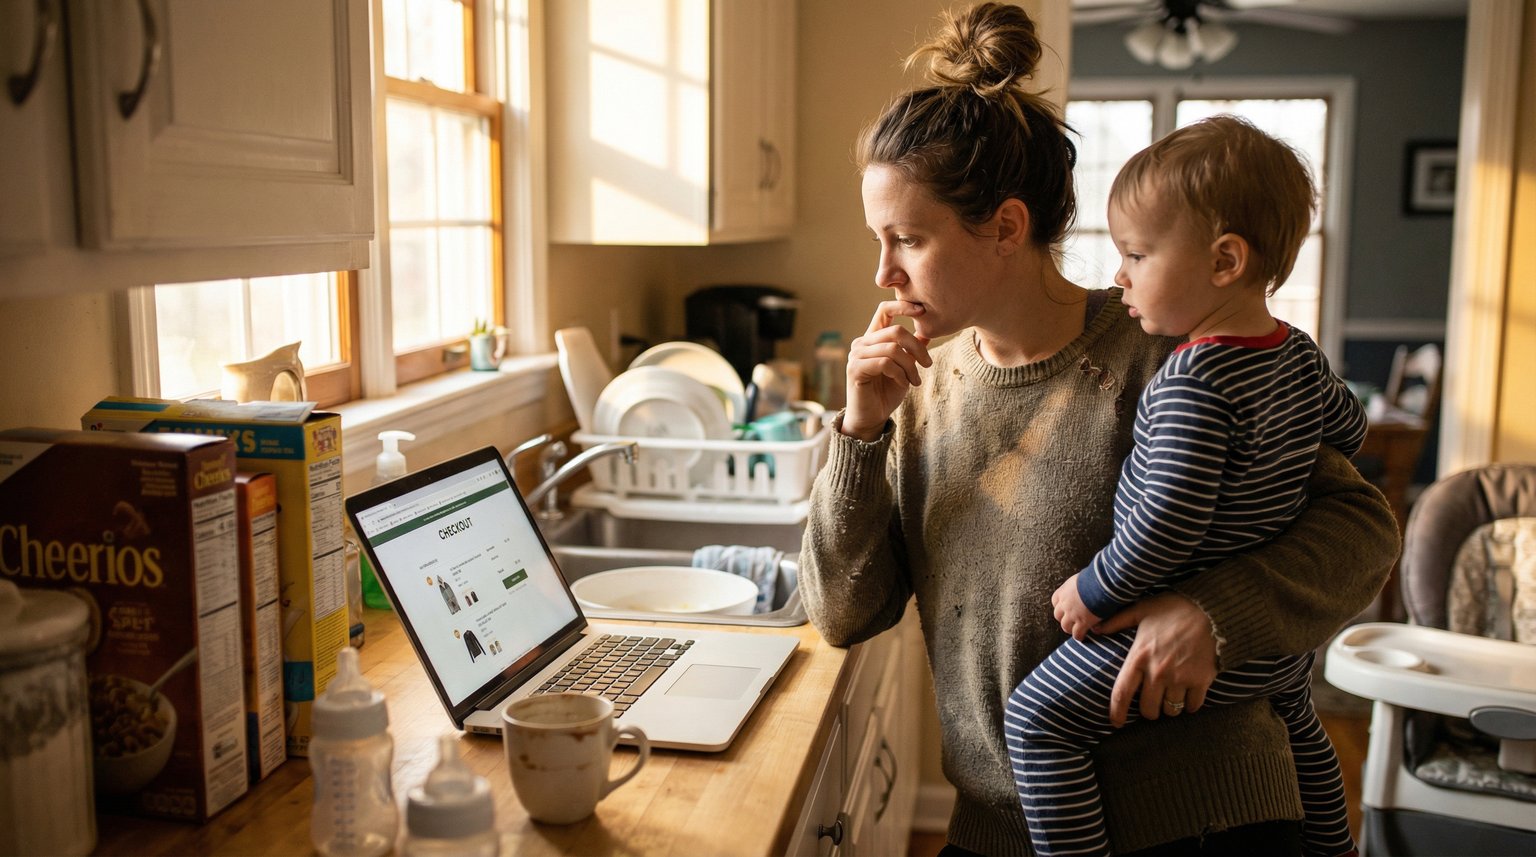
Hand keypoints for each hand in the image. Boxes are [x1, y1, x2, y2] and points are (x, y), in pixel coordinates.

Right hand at [841, 300, 931, 440]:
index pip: (884, 310)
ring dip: (910, 366)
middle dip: (917, 348)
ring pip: (892, 349)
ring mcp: (856, 355)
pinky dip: (900, 374)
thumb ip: (911, 350)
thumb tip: (926, 332)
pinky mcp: (855, 369)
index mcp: (873, 338)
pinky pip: (885, 363)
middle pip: (896, 331)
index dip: (903, 305)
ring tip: (915, 380)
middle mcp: (862, 343)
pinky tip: (903, 384)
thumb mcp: (905, 368)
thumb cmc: (887, 392)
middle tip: (928, 364)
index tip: (922, 310)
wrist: (872, 418)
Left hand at [1051, 573, 1100, 640]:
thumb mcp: (1082, 577)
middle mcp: (1065, 604)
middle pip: (1058, 615)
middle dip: (1063, 618)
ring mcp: (1072, 614)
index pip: (1055, 601)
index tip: (1064, 607)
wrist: (1100, 585)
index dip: (1060, 605)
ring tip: (1074, 630)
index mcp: (1063, 591)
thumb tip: (1085, 579)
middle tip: (1070, 620)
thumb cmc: (1094, 578)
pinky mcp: (1083, 623)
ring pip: (1065, 626)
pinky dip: (1079, 636)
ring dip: (1069, 628)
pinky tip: (1082, 637)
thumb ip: (1079, 583)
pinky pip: (1077, 633)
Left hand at [1095, 592, 1217, 726]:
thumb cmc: (1174, 608)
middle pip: (1148, 709)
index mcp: (1139, 657)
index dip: (1117, 712)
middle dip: (1148, 711)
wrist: (1210, 609)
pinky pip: (1192, 706)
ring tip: (1169, 698)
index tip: (1115, 722)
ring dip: (1169, 708)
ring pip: (1170, 710)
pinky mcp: (1201, 681)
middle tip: (1151, 703)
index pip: (1122, 693)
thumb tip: (1095, 628)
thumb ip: (1117, 621)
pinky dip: (1189, 705)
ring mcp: (1180, 678)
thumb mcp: (1141, 610)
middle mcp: (1158, 672)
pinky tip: (1188, 696)